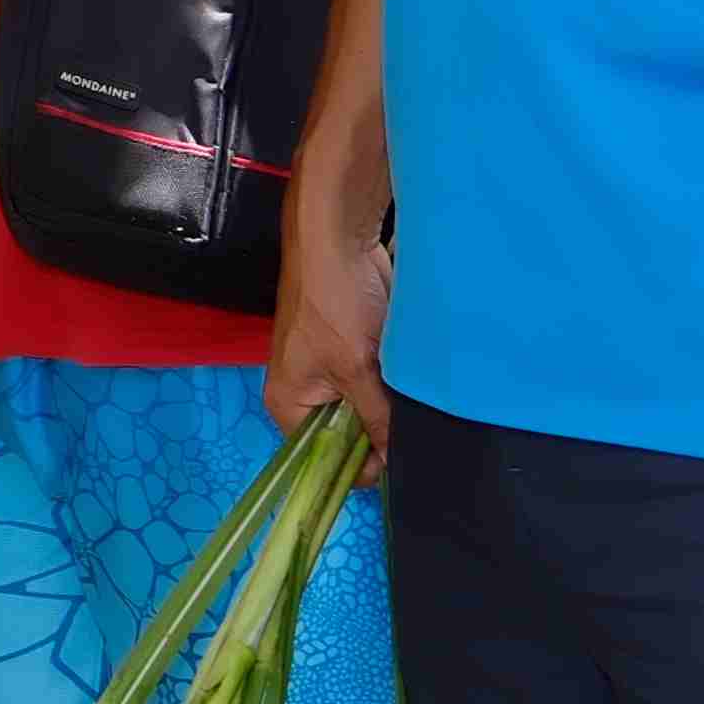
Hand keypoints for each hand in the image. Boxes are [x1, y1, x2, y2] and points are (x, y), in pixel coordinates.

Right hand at [262, 194, 390, 446]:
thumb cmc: (334, 304)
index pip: (325, 458)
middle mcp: (304, 395)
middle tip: (411, 426)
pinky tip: (411, 379)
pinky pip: (375, 384)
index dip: (361, 464)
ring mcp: (329, 372)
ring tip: (414, 401)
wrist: (339, 239)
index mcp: (288, 405)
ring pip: (366, 408)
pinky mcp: (353, 352)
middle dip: (377, 432)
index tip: (398, 455)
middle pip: (346, 435)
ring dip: (388, 406)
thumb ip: (378, 420)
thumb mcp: (357, 368)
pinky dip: (392, 384)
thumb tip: (396, 462)